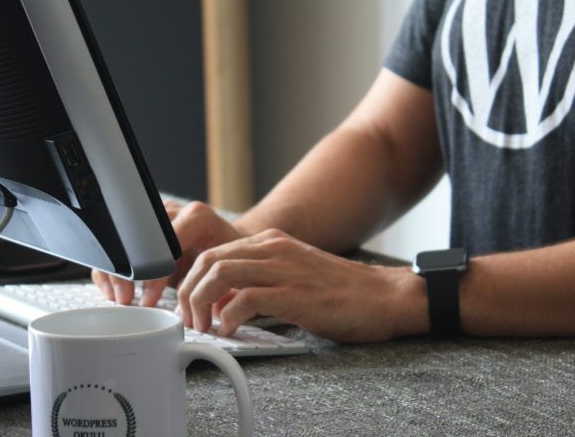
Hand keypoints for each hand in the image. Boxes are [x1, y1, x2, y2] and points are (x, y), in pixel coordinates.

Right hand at [92, 200, 247, 305]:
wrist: (233, 247)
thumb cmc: (234, 260)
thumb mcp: (228, 270)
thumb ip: (211, 283)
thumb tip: (197, 310)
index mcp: (197, 217)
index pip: (164, 243)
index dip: (152, 274)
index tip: (149, 299)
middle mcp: (175, 212)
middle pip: (137, 238)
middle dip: (128, 272)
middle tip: (126, 299)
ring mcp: (157, 217)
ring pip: (123, 239)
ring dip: (116, 271)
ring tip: (120, 297)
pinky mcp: (146, 228)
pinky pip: (120, 245)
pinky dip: (114, 268)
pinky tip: (114, 289)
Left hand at [176, 229, 429, 342]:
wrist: (385, 297)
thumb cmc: (342, 294)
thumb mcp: (293, 276)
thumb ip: (258, 282)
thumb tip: (221, 303)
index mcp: (272, 243)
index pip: (213, 250)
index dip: (192, 279)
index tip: (189, 304)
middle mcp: (274, 248)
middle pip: (208, 259)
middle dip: (188, 291)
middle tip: (191, 319)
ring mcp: (284, 269)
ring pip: (218, 273)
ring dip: (201, 302)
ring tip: (205, 326)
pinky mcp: (294, 294)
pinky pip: (244, 299)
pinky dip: (228, 318)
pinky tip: (231, 331)